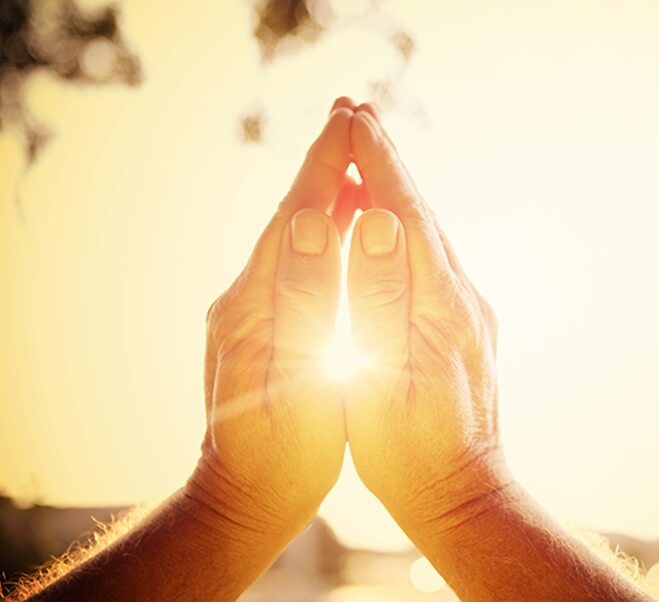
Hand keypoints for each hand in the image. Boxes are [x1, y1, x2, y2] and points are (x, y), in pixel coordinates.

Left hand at [185, 101, 358, 539]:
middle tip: (355, 117)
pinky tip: (341, 224)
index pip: (296, 215)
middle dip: (325, 165)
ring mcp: (250, 310)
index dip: (327, 165)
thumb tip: (314, 220)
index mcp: (254, 304)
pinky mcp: (261, 325)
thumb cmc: (281, 453)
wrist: (244, 498)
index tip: (354, 119)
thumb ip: (303, 298)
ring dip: (324, 193)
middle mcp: (245, 297)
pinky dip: (322, 231)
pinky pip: (296, 262)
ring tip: (354, 158)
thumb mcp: (295, 378)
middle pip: (292, 215)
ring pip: (294, 237)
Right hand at [344, 108, 509, 532]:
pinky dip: (407, 230)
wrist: (464, 495)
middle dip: (389, 162)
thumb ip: (381, 300)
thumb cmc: (411, 453)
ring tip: (369, 155)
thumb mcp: (384, 381)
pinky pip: (431, 263)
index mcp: (441, 307)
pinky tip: (392, 227)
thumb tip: (381, 222)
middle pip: (422, 215)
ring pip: (429, 236)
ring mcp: (468, 314)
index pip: (406, 214)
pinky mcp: (465, 328)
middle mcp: (463, 300)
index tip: (351, 118)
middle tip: (358, 115)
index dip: (378, 163)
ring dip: (399, 192)